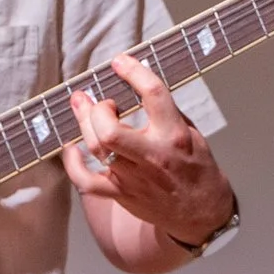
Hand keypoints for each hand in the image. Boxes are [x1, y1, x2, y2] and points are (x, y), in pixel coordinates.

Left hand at [64, 53, 233, 243]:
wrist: (201, 212)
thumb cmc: (197, 170)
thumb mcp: (192, 133)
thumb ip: (165, 112)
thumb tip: (139, 86)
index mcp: (174, 136)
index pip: (154, 95)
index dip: (134, 72)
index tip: (121, 62)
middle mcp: (152, 156)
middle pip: (110, 130)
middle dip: (98, 109)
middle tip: (101, 100)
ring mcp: (133, 178)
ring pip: (97, 148)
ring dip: (84, 123)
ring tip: (82, 106)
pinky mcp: (121, 194)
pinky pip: (86, 181)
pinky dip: (73, 164)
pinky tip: (72, 148)